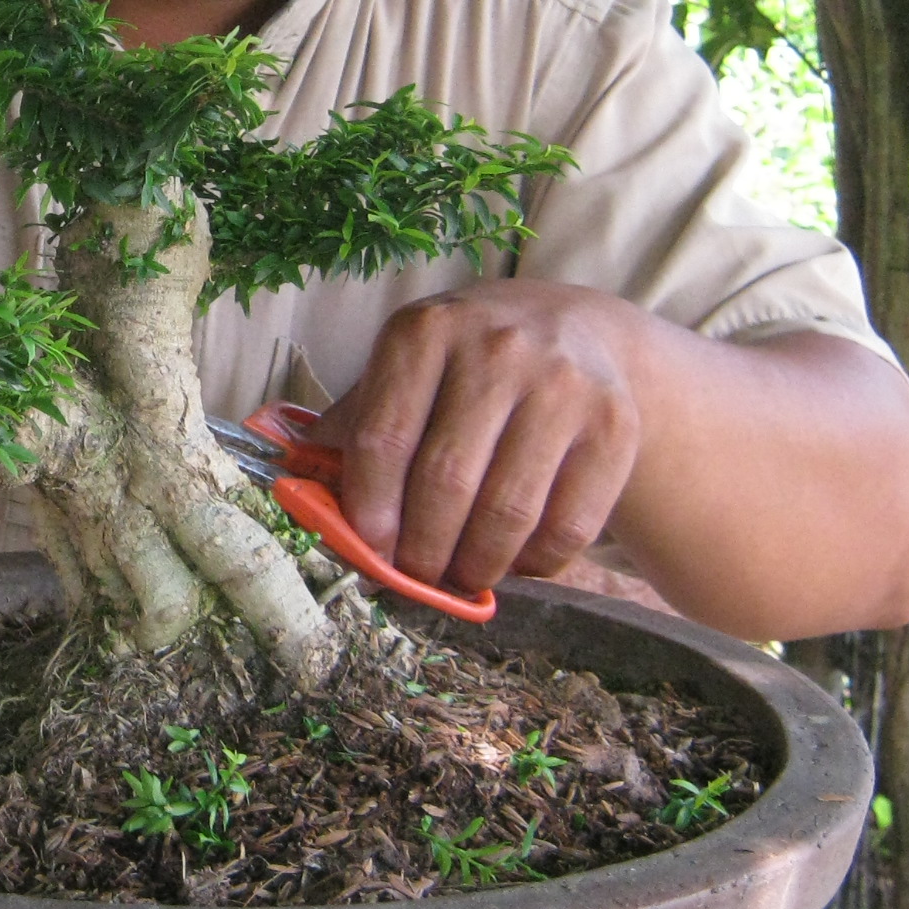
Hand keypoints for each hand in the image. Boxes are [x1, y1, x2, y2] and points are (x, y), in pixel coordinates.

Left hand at [314, 281, 645, 596]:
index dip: (369, 511)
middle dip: (422, 551)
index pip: (382, 439)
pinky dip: (534, 563)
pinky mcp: (614, 426)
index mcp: (424, 332)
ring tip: (460, 577)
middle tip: (415, 577)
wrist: (581, 331)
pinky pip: (568, 526)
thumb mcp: (406, 369)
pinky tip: (515, 560)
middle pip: (445, 482)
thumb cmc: (466, 365)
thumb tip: (293, 493)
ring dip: (476, 565)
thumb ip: (353, 426)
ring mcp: (562, 384)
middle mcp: (496, 348)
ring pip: (507, 511)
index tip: (369, 552)